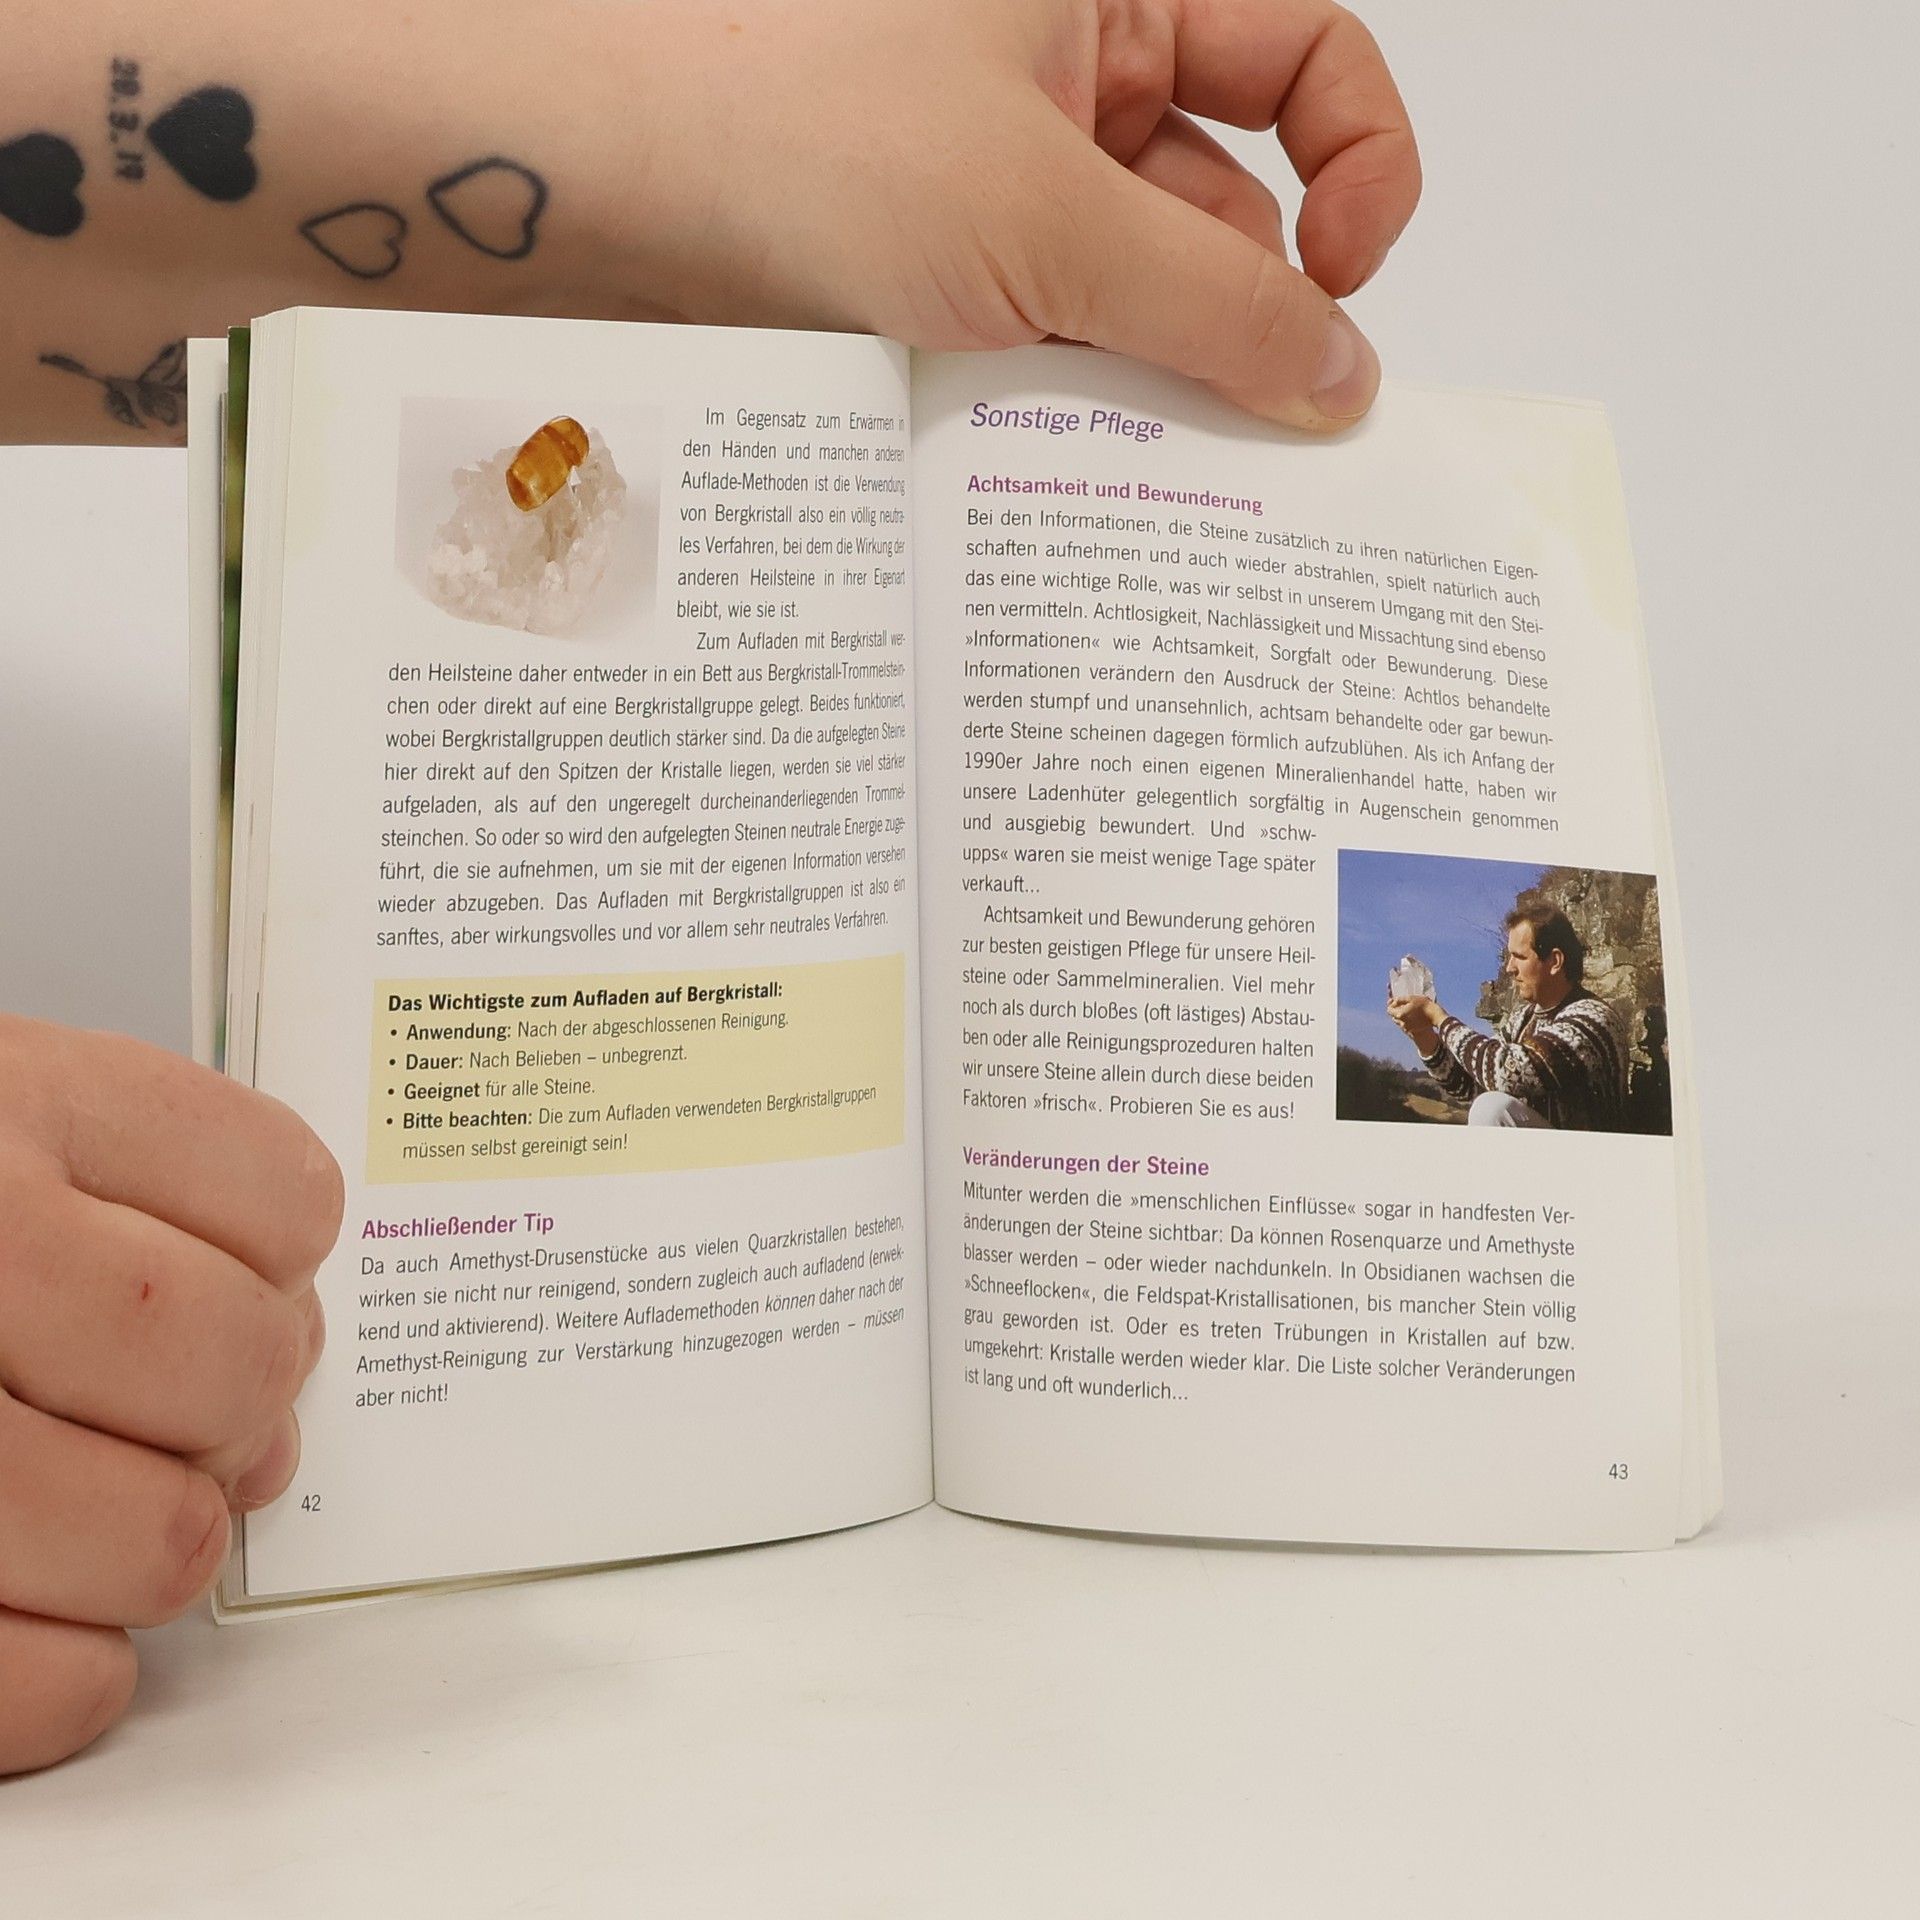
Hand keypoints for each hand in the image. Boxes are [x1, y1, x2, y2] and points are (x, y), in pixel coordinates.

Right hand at [0, 1016, 340, 1773]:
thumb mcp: (2, 1116)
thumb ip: (144, 1217)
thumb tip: (274, 1400)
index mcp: (15, 1110)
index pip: (286, 1202)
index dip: (285, 1264)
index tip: (247, 1284)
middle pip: (237, 1368)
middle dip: (235, 1411)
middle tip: (176, 1415)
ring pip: (157, 1539)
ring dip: (154, 1544)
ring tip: (93, 1507)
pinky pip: (41, 1683)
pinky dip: (67, 1672)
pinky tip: (32, 1606)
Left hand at [584, 0, 1419, 429]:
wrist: (579, 192)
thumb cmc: (789, 131)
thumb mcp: (1046, 223)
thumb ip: (1218, 304)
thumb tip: (1345, 374)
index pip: (1304, 57)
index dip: (1360, 166)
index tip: (1348, 283)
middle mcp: (1064, 69)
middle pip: (1225, 196)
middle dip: (1244, 310)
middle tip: (1255, 430)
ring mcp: (996, 172)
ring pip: (1130, 284)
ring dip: (1149, 370)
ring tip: (1141, 457)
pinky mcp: (936, 265)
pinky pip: (1046, 332)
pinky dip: (1067, 396)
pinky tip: (1064, 461)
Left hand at [1388, 994, 1441, 1050]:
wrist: (1436, 1016)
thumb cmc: (1424, 1005)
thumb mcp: (1411, 998)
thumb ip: (1399, 1000)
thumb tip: (1392, 1001)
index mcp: (1399, 1015)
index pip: (1389, 1010)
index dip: (1391, 1004)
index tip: (1396, 1000)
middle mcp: (1401, 1023)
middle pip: (1394, 1016)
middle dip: (1397, 1010)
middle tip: (1404, 1004)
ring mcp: (1406, 1028)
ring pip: (1399, 1021)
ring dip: (1402, 1015)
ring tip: (1409, 1009)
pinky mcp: (1412, 1030)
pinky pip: (1406, 1024)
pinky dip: (1407, 1020)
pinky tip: (1414, 1015)